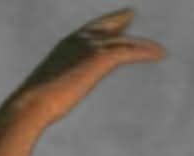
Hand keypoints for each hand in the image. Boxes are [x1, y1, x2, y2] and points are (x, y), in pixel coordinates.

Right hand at [4, 8, 164, 127]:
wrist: (33, 102)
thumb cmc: (37, 102)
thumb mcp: (51, 88)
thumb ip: (57, 83)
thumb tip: (52, 94)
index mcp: (67, 43)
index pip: (90, 29)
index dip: (105, 24)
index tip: (116, 21)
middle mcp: (80, 39)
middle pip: (107, 25)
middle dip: (120, 20)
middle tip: (132, 14)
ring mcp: (90, 46)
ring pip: (124, 41)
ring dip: (143, 45)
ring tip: (159, 50)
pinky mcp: (100, 58)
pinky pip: (130, 50)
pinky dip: (146, 51)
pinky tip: (160, 54)